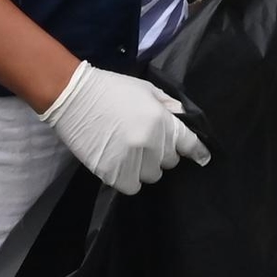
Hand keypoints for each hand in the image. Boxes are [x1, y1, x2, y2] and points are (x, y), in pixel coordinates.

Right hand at [41, 62, 208, 194]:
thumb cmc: (111, 89)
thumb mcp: (146, 89)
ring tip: (131, 153)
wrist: (73, 98)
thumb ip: (168, 105)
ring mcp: (131, 160)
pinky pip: (133, 187)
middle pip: (170, 162)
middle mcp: (151, 143)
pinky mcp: (112, 173)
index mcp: (161, 120)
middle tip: (146, 141)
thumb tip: (184, 119)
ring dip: (146, 167)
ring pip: (152, 176)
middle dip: (162, 153)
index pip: (189, 144)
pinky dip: (129, 178)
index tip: (204, 159)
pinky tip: (120, 164)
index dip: (198, 152)